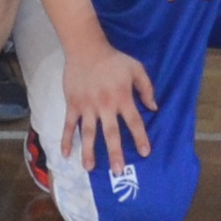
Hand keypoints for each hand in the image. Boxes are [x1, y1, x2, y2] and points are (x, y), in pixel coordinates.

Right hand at [56, 38, 158, 175]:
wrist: (86, 49)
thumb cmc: (114, 60)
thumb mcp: (136, 68)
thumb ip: (146, 88)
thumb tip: (154, 108)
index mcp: (122, 97)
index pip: (134, 121)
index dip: (140, 138)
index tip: (145, 153)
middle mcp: (105, 105)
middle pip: (111, 133)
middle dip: (115, 152)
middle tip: (118, 171)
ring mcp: (87, 106)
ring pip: (89, 132)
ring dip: (89, 151)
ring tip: (89, 168)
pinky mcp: (73, 104)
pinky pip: (69, 125)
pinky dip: (67, 139)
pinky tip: (66, 154)